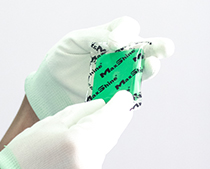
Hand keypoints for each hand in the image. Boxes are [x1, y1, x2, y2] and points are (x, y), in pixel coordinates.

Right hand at [0, 91, 133, 168]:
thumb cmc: (23, 155)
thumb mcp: (48, 125)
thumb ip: (78, 114)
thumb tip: (101, 108)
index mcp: (77, 142)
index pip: (108, 118)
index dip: (118, 105)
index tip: (124, 97)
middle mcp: (87, 163)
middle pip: (110, 136)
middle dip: (112, 122)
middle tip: (117, 110)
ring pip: (100, 154)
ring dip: (94, 145)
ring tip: (68, 147)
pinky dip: (85, 163)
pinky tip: (66, 164)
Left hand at [25, 17, 173, 118]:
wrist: (52, 84)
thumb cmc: (63, 57)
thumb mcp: (74, 41)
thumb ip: (94, 37)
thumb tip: (116, 43)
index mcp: (113, 35)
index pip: (126, 27)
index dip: (124, 32)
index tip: (114, 43)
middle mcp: (124, 53)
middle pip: (146, 47)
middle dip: (159, 46)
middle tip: (165, 49)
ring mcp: (123, 73)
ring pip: (144, 69)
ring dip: (150, 68)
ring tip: (151, 66)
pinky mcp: (118, 92)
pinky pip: (130, 91)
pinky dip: (132, 90)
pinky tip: (129, 91)